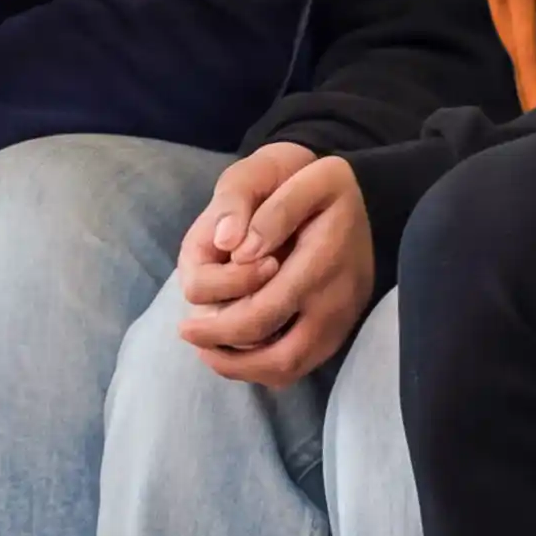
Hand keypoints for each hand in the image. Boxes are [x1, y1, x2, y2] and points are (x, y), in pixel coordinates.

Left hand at [172, 143, 378, 387]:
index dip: (226, 310)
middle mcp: (340, 295)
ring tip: (207, 348)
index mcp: (324, 251)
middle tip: (187, 330)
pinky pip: (297, 366)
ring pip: (288, 368)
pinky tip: (234, 348)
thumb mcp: (270, 167)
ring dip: (241, 367)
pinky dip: (261, 366)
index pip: (268, 307)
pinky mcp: (338, 330)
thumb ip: (244, 201)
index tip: (191, 293)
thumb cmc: (297, 177)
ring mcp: (342, 317)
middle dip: (224, 347)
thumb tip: (229, 244)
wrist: (348, 188)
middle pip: (280, 354)